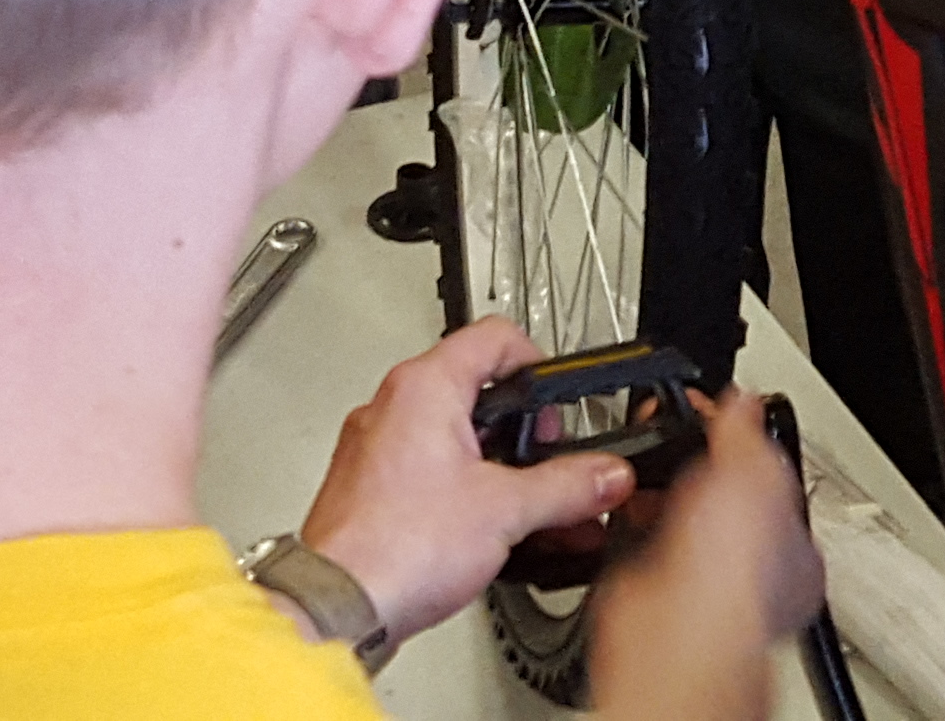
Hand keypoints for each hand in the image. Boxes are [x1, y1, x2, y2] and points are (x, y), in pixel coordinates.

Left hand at [296, 320, 642, 640]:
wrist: (338, 606)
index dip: (539, 363)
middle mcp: (391, 408)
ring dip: (503, 471)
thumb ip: (568, 487)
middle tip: (550, 461)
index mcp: (423, 387)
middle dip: (527, 433)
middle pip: (478, 392)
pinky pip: (433, 477)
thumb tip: (606, 475)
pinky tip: (495, 534)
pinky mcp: (372, 492)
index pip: (495, 337)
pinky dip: (470, 496)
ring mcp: (377, 451)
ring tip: (532, 507)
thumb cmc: (394, 547)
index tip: (559, 400)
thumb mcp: (507, 511)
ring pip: (457, 441)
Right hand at [581, 392, 825, 720]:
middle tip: (685, 431)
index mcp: (792, 550)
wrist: (671, 629)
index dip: (751, 448)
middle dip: (699, 463)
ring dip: (659, 483)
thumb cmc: (734, 577)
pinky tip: (628, 494)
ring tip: (652, 456)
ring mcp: (695, 579)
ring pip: (676, 514)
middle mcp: (746, 571)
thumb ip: (747, 434)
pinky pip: (636, 532)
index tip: (729, 418)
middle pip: (720, 499)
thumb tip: (742, 402)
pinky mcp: (647, 582)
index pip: (776, 486)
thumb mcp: (754, 475)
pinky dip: (627, 510)